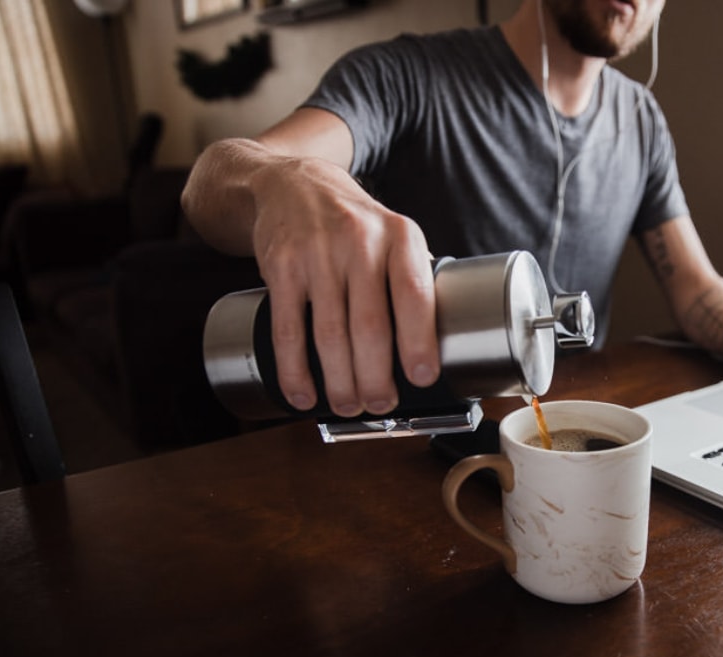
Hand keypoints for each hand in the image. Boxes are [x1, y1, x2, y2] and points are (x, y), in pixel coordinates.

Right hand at [250, 157, 439, 416]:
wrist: (294, 185)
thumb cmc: (356, 223)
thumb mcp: (396, 234)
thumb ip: (415, 279)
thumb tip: (441, 341)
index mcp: (400, 237)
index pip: (414, 296)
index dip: (418, 342)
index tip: (422, 378)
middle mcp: (360, 242)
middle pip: (370, 326)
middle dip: (376, 377)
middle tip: (380, 405)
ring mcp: (317, 255)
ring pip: (329, 335)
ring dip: (339, 382)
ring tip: (347, 405)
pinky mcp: (281, 267)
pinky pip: (288, 329)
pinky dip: (294, 369)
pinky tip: (303, 393)